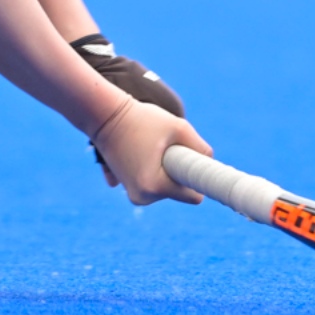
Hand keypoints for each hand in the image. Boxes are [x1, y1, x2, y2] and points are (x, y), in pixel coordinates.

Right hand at [89, 99, 210, 204]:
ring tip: (151, 147)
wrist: (105, 116)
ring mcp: (133, 194)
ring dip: (166, 169)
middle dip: (178, 170)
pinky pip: (153, 183)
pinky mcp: (127, 188)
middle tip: (165, 147)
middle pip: (179, 190)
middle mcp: (142, 197)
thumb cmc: (142, 119)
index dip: (198, 180)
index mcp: (155, 186)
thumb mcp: (179, 127)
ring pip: (166, 186)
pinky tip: (141, 151)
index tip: (197, 165)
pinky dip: (153, 169)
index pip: (194, 196)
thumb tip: (209, 162)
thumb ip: (200, 147)